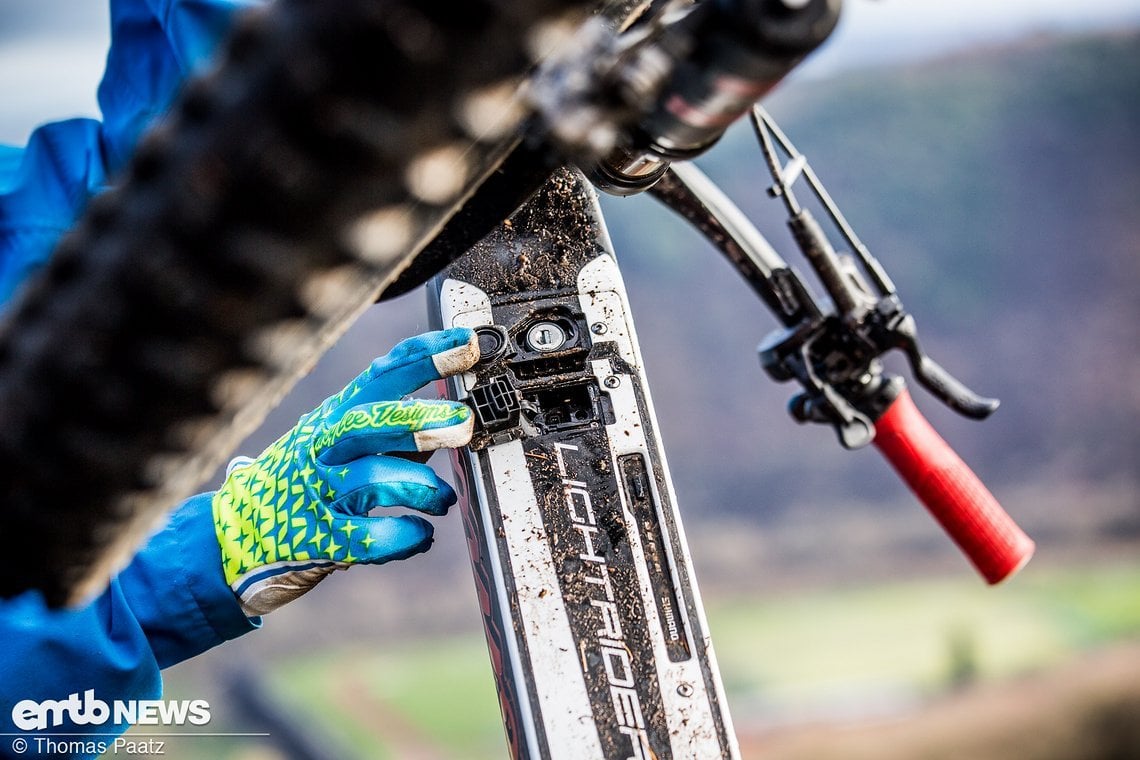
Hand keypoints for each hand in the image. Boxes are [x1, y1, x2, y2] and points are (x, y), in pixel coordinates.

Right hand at [212, 328, 478, 615]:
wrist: (237, 534)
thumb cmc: (306, 480)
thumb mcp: (344, 442)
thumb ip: (394, 431)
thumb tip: (455, 414)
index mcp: (337, 415)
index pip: (383, 375)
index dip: (426, 355)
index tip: (468, 343)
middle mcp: (325, 446)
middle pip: (371, 420)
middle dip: (421, 417)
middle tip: (463, 423)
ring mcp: (317, 491)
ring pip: (371, 477)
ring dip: (420, 487)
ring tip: (443, 500)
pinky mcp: (316, 539)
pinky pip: (366, 537)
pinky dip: (402, 536)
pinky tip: (420, 534)